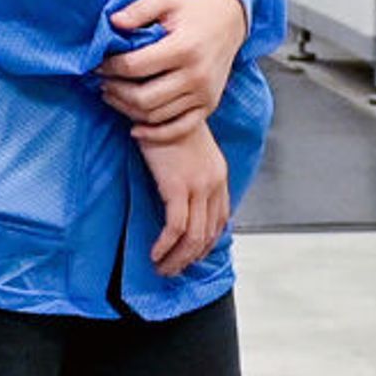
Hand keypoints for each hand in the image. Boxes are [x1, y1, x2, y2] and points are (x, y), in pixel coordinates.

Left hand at [101, 0, 250, 133]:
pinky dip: (155, 134)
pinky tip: (135, 128)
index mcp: (184, 48)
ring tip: (112, 96)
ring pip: (156, 115)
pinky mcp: (209, 105)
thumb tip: (113, 23)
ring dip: (127, 110)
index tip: (98, 65)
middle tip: (102, 83)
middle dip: (115, 91)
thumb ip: (138, 10)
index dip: (110, 67)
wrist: (229, 22)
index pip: (135, 66)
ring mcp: (205, 94)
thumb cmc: (191, 10)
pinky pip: (179, 129)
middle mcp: (197, 74)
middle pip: (143, 97)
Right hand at [136, 117, 230, 277]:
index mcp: (218, 175)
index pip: (221, 219)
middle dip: (189, 258)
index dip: (207, 242)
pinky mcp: (178, 187)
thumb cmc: (164, 124)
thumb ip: (190, 172)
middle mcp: (213, 183)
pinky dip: (165, 245)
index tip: (191, 255)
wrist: (157, 106)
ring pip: (193, 236)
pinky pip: (176, 227)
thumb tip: (176, 192)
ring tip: (161, 268)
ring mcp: (198, 186)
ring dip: (177, 258)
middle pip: (208, 234)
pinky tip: (155, 253)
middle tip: (172, 270)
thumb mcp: (186, 150)